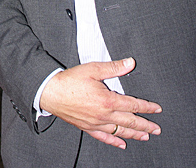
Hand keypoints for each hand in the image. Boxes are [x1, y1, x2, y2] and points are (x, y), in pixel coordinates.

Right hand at [40, 57, 161, 148]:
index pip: (133, 105)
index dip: (146, 107)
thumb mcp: (93, 69)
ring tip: (145, 137)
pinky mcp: (88, 127)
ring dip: (134, 134)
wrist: (51, 92)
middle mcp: (104, 115)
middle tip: (156, 129)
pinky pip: (104, 137)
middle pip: (130, 122)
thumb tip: (129, 63)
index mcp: (108, 100)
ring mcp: (96, 123)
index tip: (156, 109)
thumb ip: (113, 67)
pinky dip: (115, 141)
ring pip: (120, 132)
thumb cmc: (70, 80)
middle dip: (145, 125)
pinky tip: (122, 143)